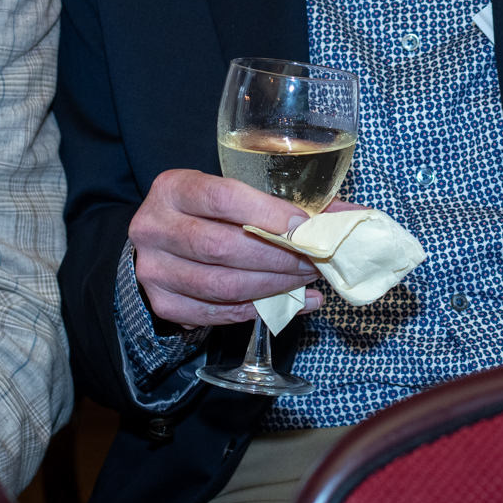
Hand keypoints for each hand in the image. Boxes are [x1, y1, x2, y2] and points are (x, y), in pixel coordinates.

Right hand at [130, 169, 324, 327]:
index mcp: (172, 189)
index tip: (304, 226)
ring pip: (224, 285)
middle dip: (279, 257)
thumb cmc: (204, 213)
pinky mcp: (165, 304)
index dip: (267, 213)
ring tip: (306, 280)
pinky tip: (291, 303)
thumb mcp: (229, 194)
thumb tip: (347, 215)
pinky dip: (261, 310)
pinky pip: (220, 313)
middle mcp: (154, 227)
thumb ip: (280, 202)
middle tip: (315, 260)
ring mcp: (155, 270)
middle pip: (223, 247)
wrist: (158, 244)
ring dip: (274, 286)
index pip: (222, 198)